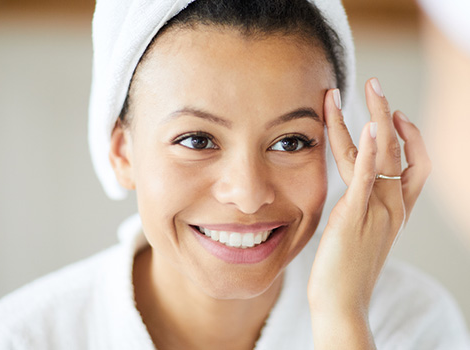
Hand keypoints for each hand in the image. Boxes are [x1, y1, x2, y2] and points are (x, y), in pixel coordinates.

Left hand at [308, 78, 430, 348]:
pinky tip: (368, 123)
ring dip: (376, 115)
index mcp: (396, 209)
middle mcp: (393, 205)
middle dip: (388, 111)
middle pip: (400, 148)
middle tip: (375, 83)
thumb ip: (363, 208)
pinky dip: (370, 148)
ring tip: (368, 87)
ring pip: (384, 153)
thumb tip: (354, 192)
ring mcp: (378, 209)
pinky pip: (366, 175)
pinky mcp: (355, 214)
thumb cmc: (347, 269)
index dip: (409, 135)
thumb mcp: (362, 233)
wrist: (342, 301)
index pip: (413, 163)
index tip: (391, 114)